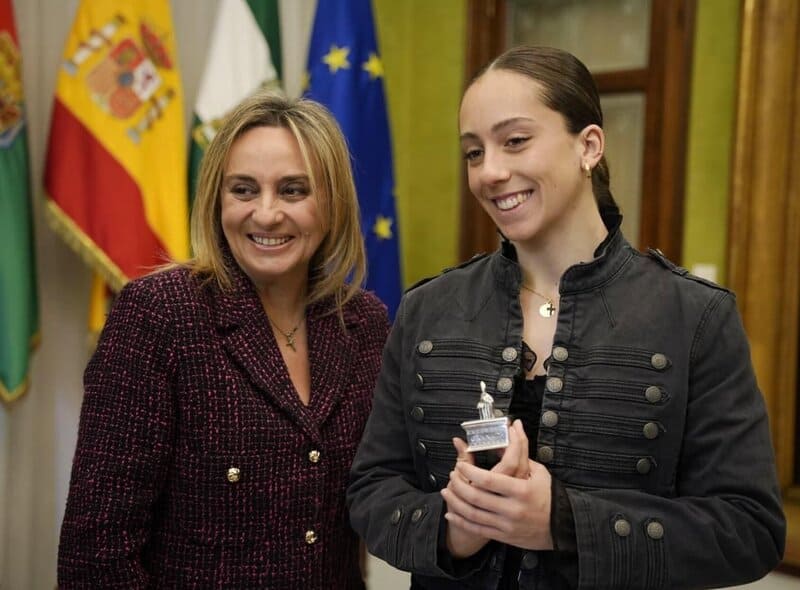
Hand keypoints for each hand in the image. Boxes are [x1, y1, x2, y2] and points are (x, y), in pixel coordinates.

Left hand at [444, 422, 553, 549]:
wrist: (562, 528)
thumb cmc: (549, 496)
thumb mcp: (539, 473)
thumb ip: (521, 455)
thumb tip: (510, 430)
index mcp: (522, 490)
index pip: (490, 480)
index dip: (470, 472)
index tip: (461, 464)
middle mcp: (513, 509)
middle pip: (477, 497)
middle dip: (459, 485)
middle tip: (452, 475)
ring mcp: (508, 524)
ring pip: (474, 514)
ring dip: (456, 502)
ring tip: (446, 491)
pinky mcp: (505, 536)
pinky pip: (478, 529)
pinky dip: (462, 521)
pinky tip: (451, 513)